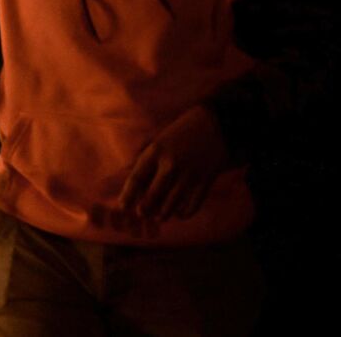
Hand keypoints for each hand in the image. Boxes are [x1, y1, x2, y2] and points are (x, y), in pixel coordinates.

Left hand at [115, 105, 229, 223]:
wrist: (217, 123)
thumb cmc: (184, 129)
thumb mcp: (160, 137)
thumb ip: (145, 154)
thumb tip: (129, 169)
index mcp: (156, 152)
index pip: (136, 178)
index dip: (128, 195)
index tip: (122, 207)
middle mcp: (170, 165)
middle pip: (153, 195)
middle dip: (145, 208)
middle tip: (142, 214)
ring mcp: (189, 174)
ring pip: (172, 203)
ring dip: (164, 213)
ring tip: (160, 217)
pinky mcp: (206, 180)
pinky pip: (193, 204)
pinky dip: (186, 212)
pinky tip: (181, 214)